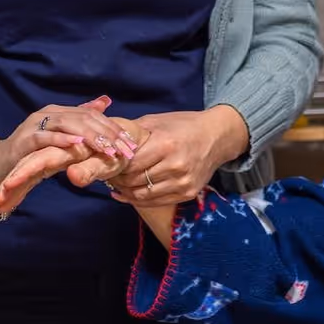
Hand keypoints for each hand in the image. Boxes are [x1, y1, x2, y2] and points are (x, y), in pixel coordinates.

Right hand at [0, 97, 139, 212]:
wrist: (0, 165)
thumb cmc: (33, 153)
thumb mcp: (62, 138)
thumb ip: (82, 122)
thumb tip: (105, 102)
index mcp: (60, 112)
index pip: (92, 115)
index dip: (113, 128)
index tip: (131, 143)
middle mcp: (49, 114)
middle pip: (84, 118)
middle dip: (107, 134)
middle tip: (125, 149)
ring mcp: (35, 125)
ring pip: (67, 124)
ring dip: (90, 137)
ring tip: (108, 148)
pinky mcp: (24, 140)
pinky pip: (44, 137)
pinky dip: (61, 140)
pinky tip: (77, 145)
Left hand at [102, 107, 249, 207]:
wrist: (217, 137)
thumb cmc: (184, 126)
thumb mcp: (156, 121)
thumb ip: (133, 133)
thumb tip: (107, 142)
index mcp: (166, 144)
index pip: (131, 164)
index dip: (115, 166)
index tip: (107, 164)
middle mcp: (176, 166)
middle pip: (135, 181)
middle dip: (118, 180)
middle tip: (108, 175)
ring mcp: (183, 182)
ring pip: (143, 195)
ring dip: (126, 192)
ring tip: (117, 184)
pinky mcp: (188, 193)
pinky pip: (156, 202)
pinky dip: (139, 200)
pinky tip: (128, 193)